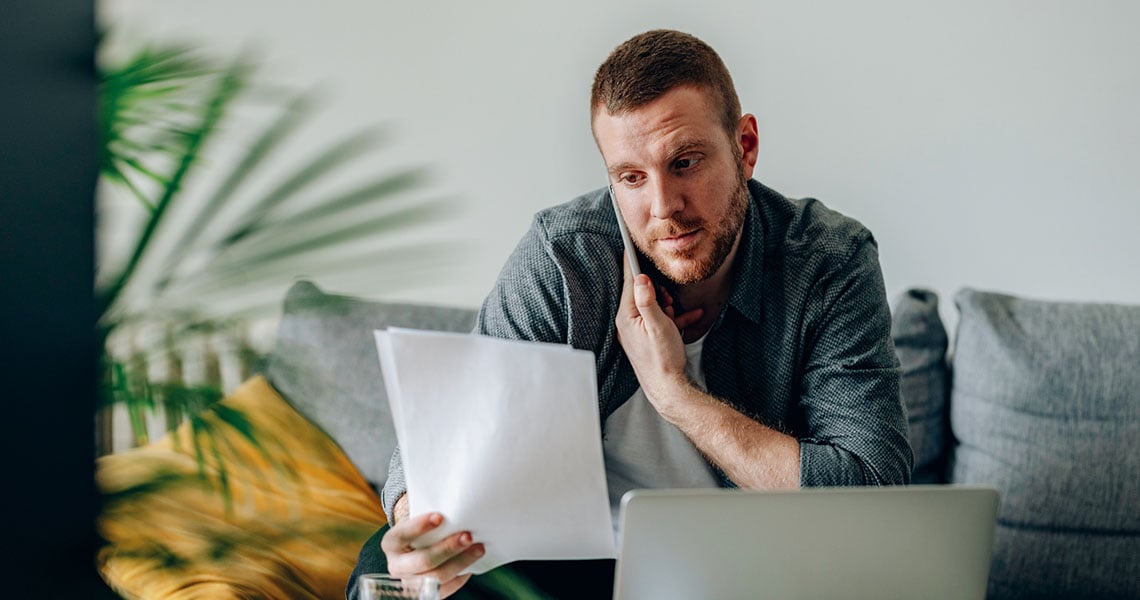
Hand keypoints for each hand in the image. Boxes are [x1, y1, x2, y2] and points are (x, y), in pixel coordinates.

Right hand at [380, 496, 483, 598]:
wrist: (416, 549)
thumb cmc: (421, 530)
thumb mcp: (418, 522)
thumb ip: (432, 518)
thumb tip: (458, 508)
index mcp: (391, 543)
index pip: (402, 534)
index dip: (419, 526)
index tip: (439, 517)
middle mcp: (396, 566)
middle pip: (424, 560)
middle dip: (448, 548)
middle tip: (468, 536)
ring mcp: (410, 583)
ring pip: (437, 577)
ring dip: (461, 562)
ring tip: (478, 548)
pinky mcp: (425, 594)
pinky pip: (445, 589)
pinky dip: (461, 576)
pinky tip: (472, 563)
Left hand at [615, 252, 701, 404]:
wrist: (669, 389)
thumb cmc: (663, 359)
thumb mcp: (659, 326)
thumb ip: (648, 301)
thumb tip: (640, 278)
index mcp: (626, 316)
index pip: (628, 282)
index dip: (632, 263)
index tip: (631, 246)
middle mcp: (628, 322)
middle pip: (643, 293)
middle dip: (660, 292)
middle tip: (669, 302)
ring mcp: (638, 330)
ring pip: (654, 306)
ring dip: (669, 305)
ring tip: (676, 315)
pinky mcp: (648, 337)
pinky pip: (662, 320)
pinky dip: (676, 317)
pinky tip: (692, 317)